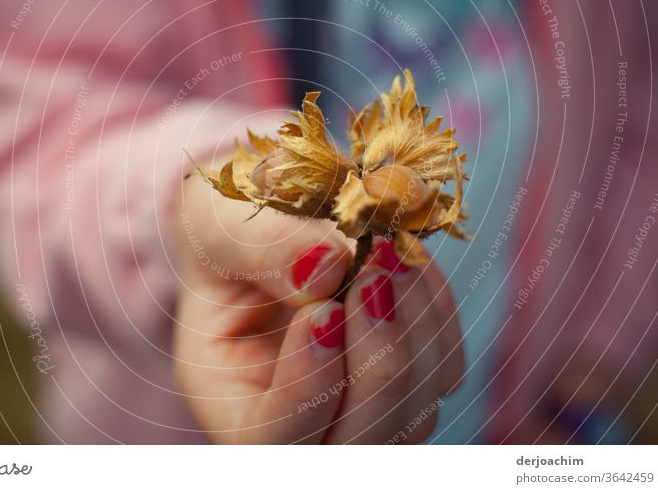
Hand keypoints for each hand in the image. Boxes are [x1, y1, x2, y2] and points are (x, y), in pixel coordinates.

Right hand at [172, 172, 464, 442]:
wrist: (260, 214)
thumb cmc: (221, 228)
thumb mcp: (214, 222)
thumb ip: (262, 247)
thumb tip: (327, 267)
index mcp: (230, 397)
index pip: (270, 439)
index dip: (308, 386)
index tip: (323, 307)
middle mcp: (299, 419)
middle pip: (358, 443)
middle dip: (379, 362)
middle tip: (372, 274)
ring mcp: (358, 403)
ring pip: (414, 416)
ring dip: (415, 330)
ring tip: (387, 253)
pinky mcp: (404, 374)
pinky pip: (443, 369)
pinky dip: (436, 314)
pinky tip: (404, 261)